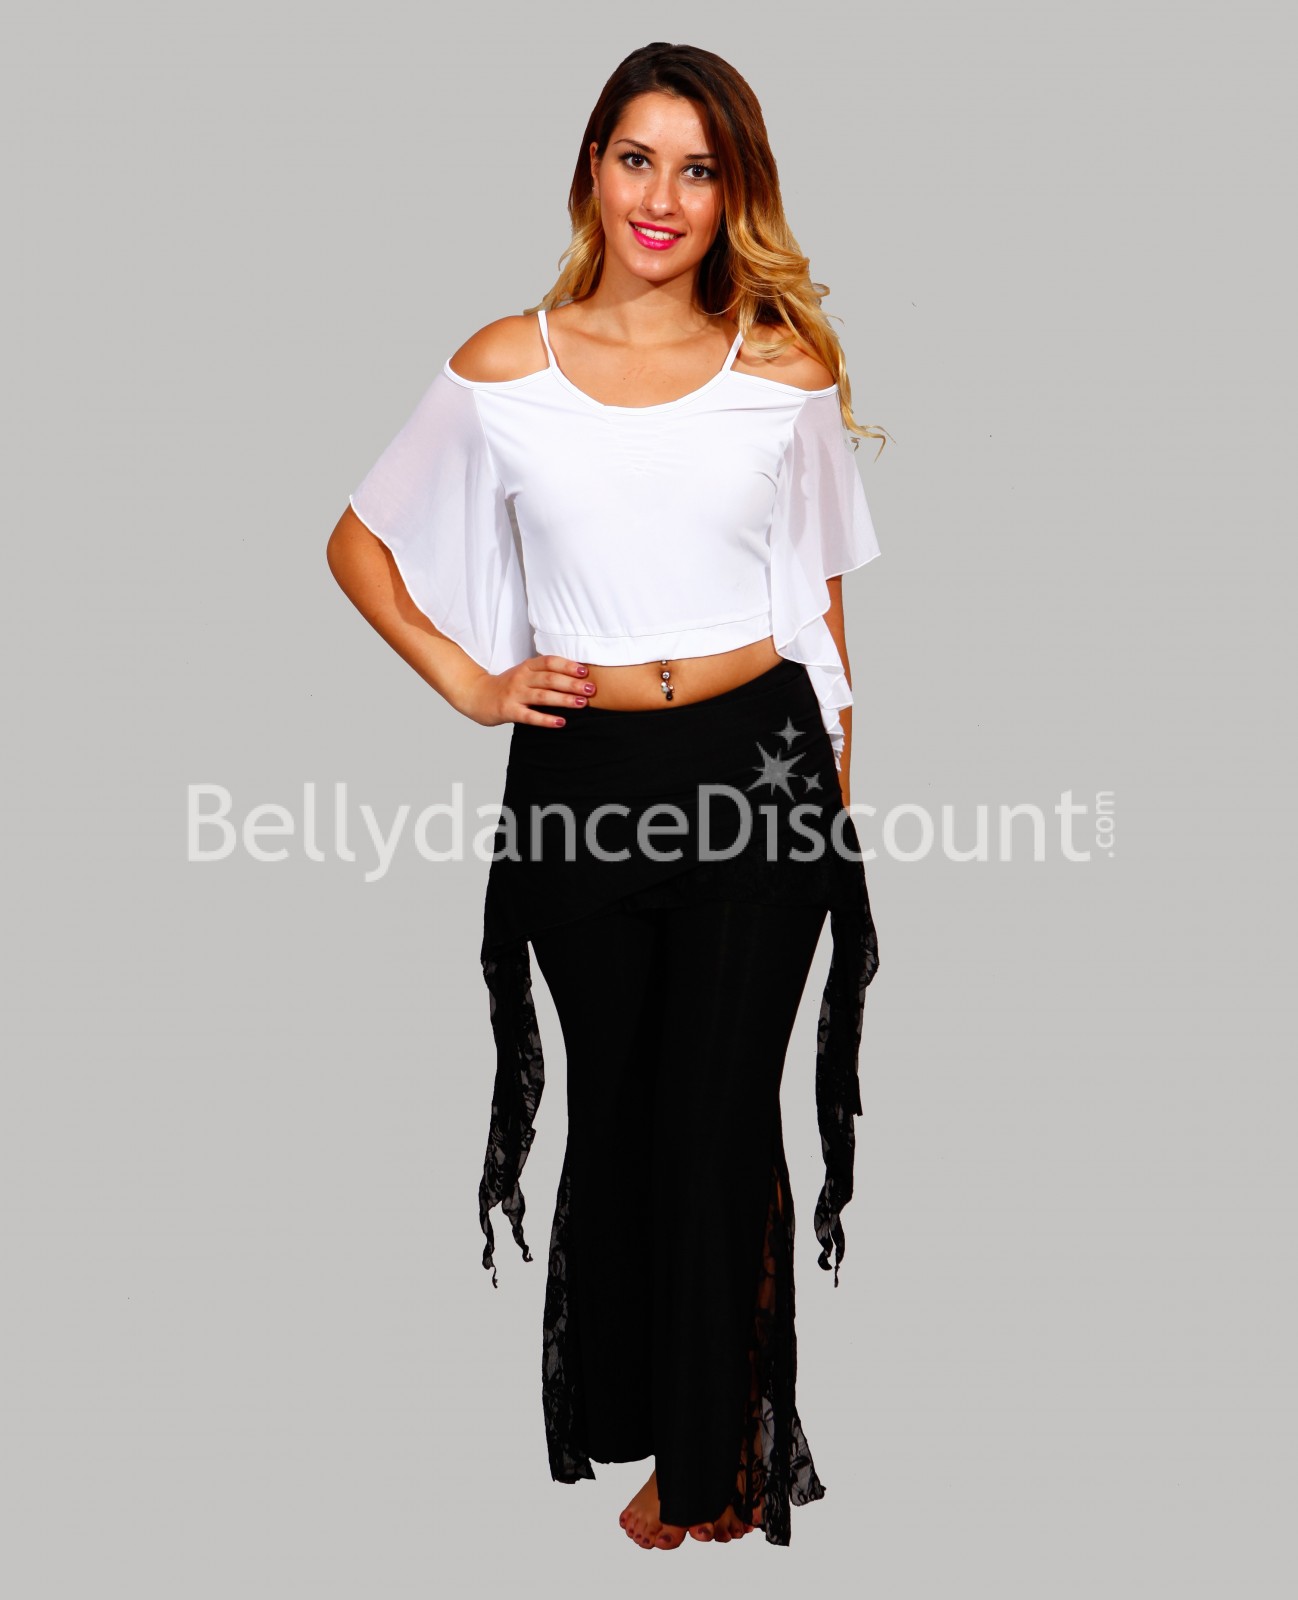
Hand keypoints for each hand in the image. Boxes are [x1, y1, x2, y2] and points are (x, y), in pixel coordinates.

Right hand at [458, 654, 597, 727]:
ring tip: (582, 704)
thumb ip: (545, 673)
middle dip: (572, 683)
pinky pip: (530, 716)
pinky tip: (561, 722)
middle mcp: (521, 678)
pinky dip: (546, 720)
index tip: (585, 671)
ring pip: (542, 696)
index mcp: (526, 666)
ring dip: (564, 699)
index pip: (550, 662)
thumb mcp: (524, 673)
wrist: (476, 695)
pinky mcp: (509, 711)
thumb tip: (577, 677)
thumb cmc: (507, 686)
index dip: (568, 665)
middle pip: (550, 678)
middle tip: (591, 689)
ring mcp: (514, 694)